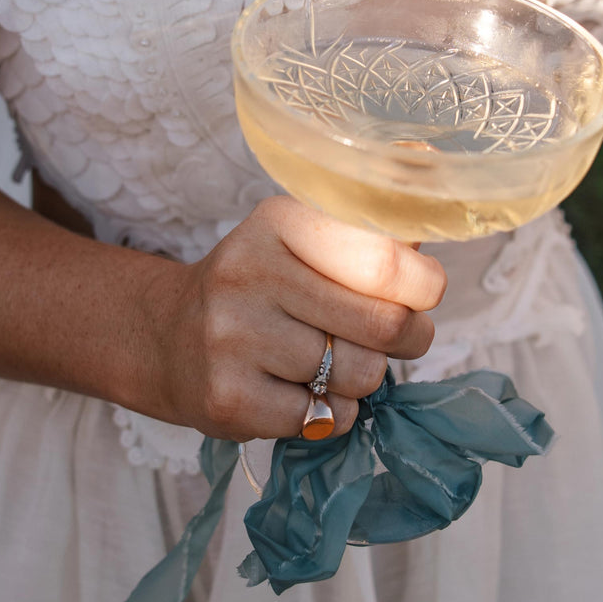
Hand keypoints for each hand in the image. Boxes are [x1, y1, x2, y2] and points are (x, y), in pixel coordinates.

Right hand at [150, 196, 446, 440]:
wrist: (168, 340)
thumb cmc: (263, 288)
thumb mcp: (303, 240)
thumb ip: (371, 229)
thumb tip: (434, 183)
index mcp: (278, 222)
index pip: (384, 259)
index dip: (424, 285)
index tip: (423, 292)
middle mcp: (248, 273)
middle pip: (383, 324)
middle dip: (409, 337)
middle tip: (399, 338)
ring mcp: (233, 339)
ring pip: (361, 376)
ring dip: (364, 378)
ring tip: (332, 364)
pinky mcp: (229, 399)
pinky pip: (328, 418)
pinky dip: (332, 413)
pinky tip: (300, 391)